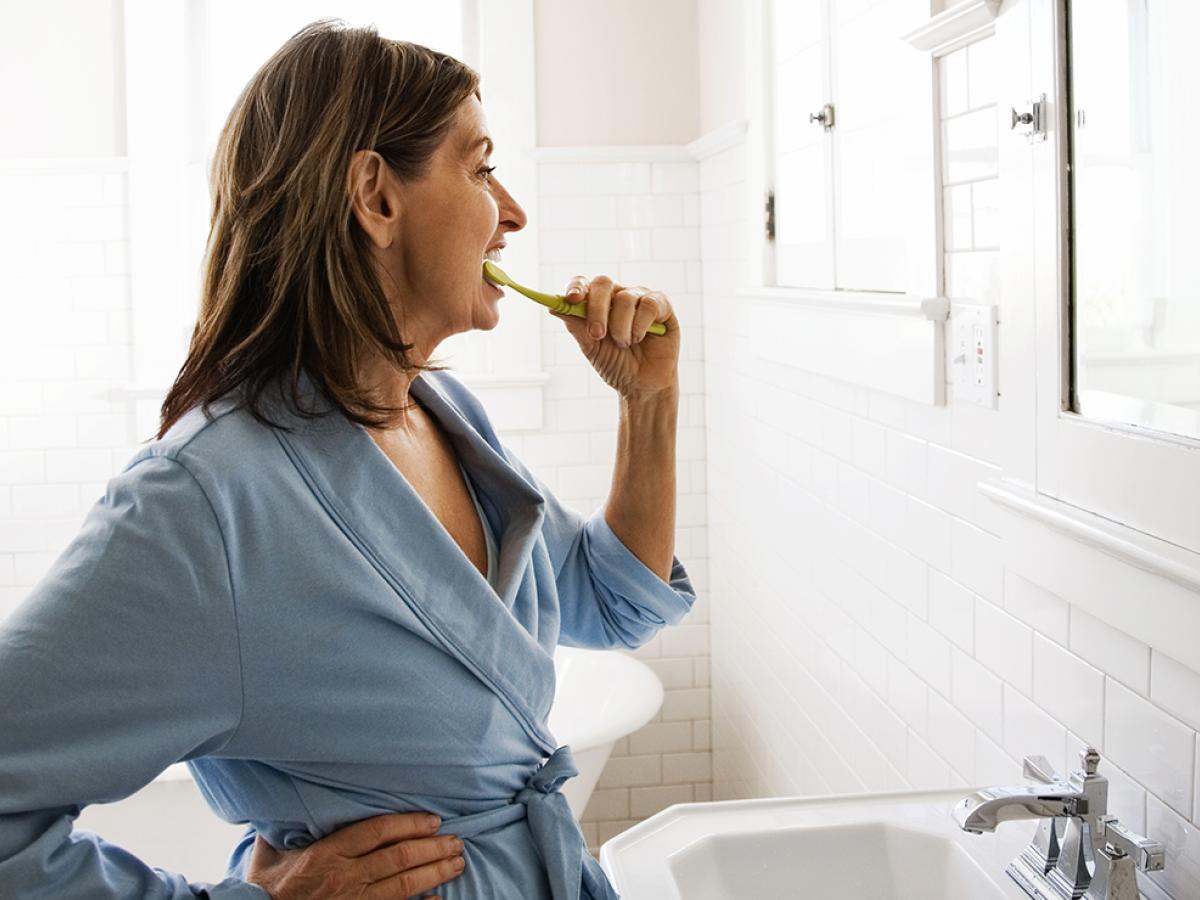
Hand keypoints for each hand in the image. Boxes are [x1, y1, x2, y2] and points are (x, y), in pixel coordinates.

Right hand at [246, 812, 464, 898]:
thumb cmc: (263, 889)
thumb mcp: (267, 854)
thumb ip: (284, 826)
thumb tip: (285, 797)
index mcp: (327, 855)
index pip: (377, 832)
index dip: (409, 823)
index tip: (433, 819)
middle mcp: (345, 878)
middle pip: (398, 858)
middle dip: (433, 848)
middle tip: (457, 840)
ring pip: (402, 887)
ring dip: (434, 873)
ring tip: (457, 863)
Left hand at [551, 274, 679, 399]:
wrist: (642, 385)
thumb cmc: (616, 364)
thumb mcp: (591, 347)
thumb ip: (576, 326)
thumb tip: (553, 307)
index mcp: (599, 303)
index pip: (585, 284)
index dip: (576, 287)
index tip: (570, 299)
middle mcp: (619, 295)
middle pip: (603, 284)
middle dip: (597, 309)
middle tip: (597, 334)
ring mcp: (640, 298)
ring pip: (625, 298)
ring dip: (620, 327)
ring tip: (623, 345)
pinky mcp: (662, 306)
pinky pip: (649, 305)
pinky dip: (640, 325)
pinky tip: (639, 339)